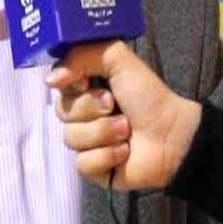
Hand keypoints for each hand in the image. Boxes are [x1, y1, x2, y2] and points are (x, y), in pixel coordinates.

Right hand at [47, 41, 201, 190]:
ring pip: (71, 138)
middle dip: (92, 109)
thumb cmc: (148, 96)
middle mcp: (82, 114)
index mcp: (85, 88)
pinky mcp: (93, 169)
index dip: (71, 85)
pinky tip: (124, 152)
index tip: (88, 83)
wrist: (173, 134)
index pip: (57, 85)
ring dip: (104, 133)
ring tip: (127, 131)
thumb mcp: (117, 59)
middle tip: (116, 107)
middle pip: (62, 111)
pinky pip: (83, 163)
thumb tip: (49, 80)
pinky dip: (107, 156)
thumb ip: (82, 55)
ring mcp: (86, 143)